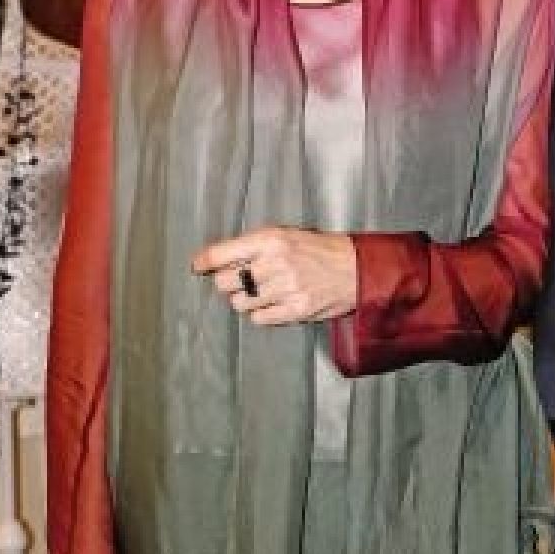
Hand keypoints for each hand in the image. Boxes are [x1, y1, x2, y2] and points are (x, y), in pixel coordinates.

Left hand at [192, 225, 357, 325]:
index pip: (221, 253)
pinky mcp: (295, 310)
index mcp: (271, 239)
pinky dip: (262, 313)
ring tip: (265, 291)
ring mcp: (286, 289)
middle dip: (229, 282)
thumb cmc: (318, 250)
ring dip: (247, 299)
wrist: (356, 269)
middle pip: (225, 283)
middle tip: (244, 279)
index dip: (204, 261)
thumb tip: (214, 260)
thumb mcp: (286, 235)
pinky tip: (275, 303)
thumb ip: (253, 246)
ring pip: (240, 303)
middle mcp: (275, 263)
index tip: (198, 266)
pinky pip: (259, 318)